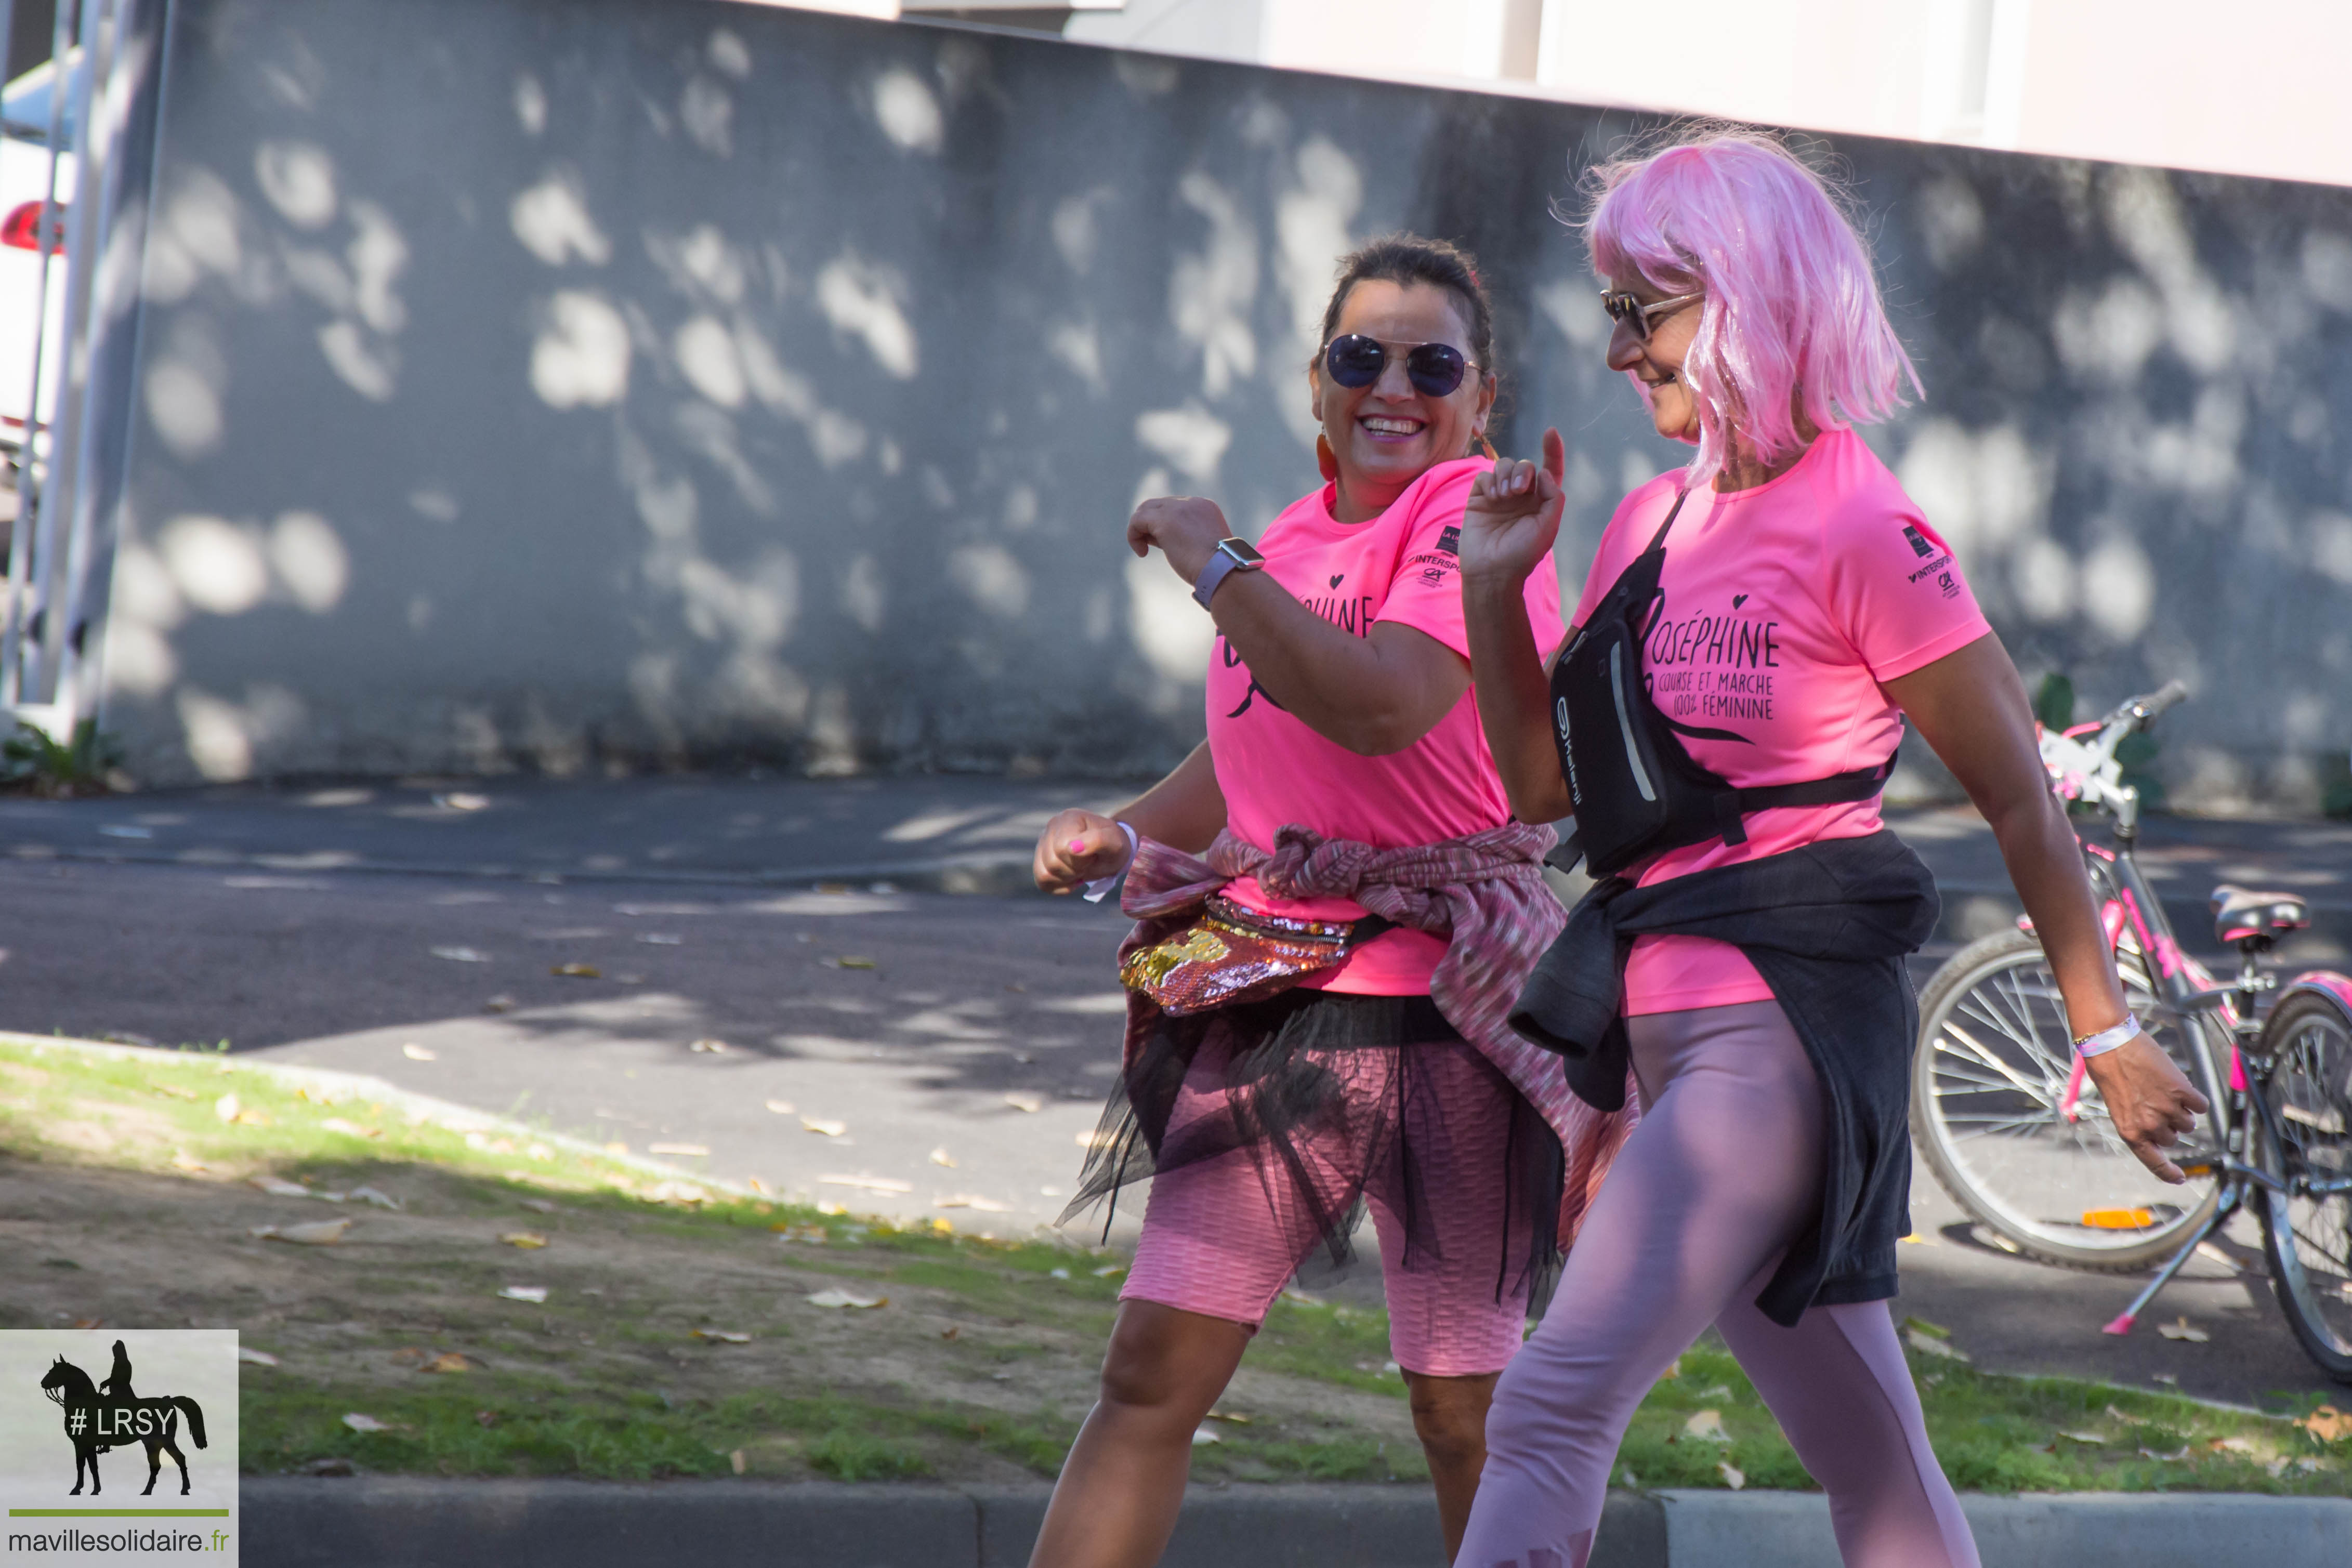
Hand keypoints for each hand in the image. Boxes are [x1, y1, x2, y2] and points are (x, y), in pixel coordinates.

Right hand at [1034, 808, 1131, 894]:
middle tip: (1088, 863)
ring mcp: (1043, 842)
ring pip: (1044, 874)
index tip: (1093, 855)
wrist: (1110, 850)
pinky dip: (1059, 886)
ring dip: (1067, 878)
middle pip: (1052, 863)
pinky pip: (1042, 882)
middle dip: (1075, 870)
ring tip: (1080, 869)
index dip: (1079, 859)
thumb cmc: (1113, 845)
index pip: (1061, 848)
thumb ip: (1098, 840)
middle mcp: (1051, 827)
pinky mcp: (1040, 859)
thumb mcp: (1115, 842)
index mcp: (1069, 818)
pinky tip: (1072, 879)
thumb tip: (1071, 847)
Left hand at [1127, 496, 1232, 585]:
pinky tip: (1141, 553)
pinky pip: (1137, 520)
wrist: (1223, 570)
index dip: (1163, 525)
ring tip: (1142, 549)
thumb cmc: (1216, 569)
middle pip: (1158, 505)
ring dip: (1139, 529)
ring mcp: (1178, 508)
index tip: (1164, 545)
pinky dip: (1133, 536)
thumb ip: (1184, 537)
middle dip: (1150, 525)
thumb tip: (1159, 539)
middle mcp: (1192, 502)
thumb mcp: (1201, 547)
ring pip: (1145, 509)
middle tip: (1149, 546)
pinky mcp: (1165, 520)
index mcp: (1204, 507)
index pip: (1174, 507)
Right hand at [1461, 427, 1565, 589]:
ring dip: (1506, 476)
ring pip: (1504, 466)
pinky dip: (1490, 481)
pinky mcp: (1479, 498)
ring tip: (1504, 497)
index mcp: (1541, 502)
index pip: (1550, 470)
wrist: (1492, 571)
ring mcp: (1500, 496)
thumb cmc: (1522, 553)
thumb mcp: (1548, 527)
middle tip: (1518, 492)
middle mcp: (1522, 496)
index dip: (1552, 451)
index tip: (1550, 432)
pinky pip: (1485, 476)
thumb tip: (1544, 473)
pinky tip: (1492, 497)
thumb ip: (1554, 497)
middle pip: (1525, 466)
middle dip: (1523, 471)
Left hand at [2081, 1033, 2212, 1182]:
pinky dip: (2194, 1098)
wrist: (2110, 1044)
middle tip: (2153, 1104)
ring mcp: (2167, 1109)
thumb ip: (2139, 1123)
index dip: (2169, 1173)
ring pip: (2188, 1123)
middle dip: (2168, 1125)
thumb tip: (2164, 1133)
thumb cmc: (2110, 1073)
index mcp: (2130, 1132)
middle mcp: (2150, 1125)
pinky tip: (2177, 1085)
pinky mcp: (2182, 1091)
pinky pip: (2200, 1105)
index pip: (2154, 1163)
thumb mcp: (2119, 1107)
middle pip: (2174, 1138)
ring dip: (2181, 1110)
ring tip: (2161, 1091)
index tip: (2180, 1178)